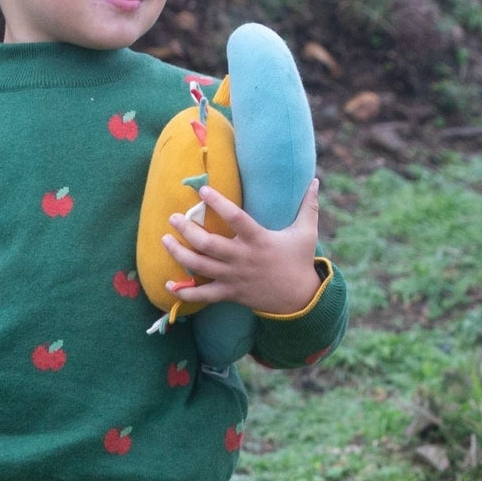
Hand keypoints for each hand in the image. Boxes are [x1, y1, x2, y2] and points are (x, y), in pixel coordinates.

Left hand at [161, 179, 322, 315]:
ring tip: (164, 240)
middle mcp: (242, 258)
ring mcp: (234, 277)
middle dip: (187, 230)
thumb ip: (309, 206)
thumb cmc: (299, 261)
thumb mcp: (306, 233)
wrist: (298, 300)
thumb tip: (316, 180)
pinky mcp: (229, 293)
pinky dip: (185, 292)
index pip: (236, 218)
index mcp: (259, 240)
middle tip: (173, 217)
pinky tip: (168, 285)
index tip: (203, 190)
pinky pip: (203, 295)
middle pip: (208, 244)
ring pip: (200, 266)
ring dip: (178, 254)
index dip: (218, 203)